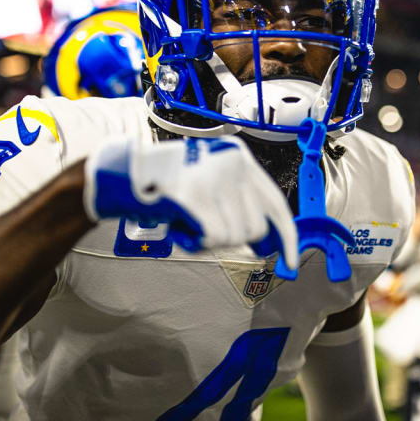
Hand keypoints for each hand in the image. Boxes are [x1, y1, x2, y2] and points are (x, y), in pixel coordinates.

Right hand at [84, 136, 298, 270]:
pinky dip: (196, 242)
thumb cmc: (170, 185)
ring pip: (235, 236)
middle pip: (255, 228)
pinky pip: (213, 237)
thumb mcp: (213, 183)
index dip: (287, 238)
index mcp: (241, 158)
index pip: (276, 205)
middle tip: (203, 227)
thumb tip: (269, 242)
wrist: (127, 174)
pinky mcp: (196, 195)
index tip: (291, 262)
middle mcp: (233, 164)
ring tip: (189, 222)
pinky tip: (181, 228)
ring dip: (210, 240)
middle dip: (231, 238)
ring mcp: (214, 178)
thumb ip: (240, 205)